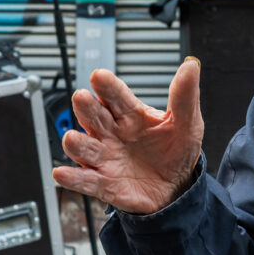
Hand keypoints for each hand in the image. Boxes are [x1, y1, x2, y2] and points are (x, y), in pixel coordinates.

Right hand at [53, 60, 204, 215]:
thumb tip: (190, 66)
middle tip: (82, 98)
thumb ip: (185, 96)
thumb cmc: (176, 151)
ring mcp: (105, 157)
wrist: (176, 188)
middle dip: (85, 107)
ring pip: (82, 147)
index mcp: (130, 114)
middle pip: (92, 116)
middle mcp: (111, 133)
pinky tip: (62, 174)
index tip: (100, 76)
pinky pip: (84, 180)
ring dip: (75, 142)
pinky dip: (72, 178)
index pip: (115, 95)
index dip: (107, 86)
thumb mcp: (187, 123)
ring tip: (72, 139)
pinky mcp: (103, 183)